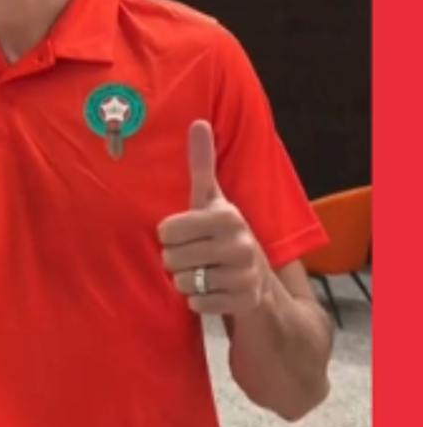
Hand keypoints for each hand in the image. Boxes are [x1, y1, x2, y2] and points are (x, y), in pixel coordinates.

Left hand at [157, 121, 268, 319]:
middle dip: (177, 261)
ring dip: (186, 282)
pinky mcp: (243, 302)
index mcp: (226, 216)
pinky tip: (213, 292)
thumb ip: (202, 163)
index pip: (167, 230)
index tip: (187, 234)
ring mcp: (243, 275)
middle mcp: (239, 243)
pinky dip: (198, 302)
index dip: (170, 236)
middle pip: (171, 258)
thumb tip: (198, 121)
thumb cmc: (224, 235)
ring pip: (182, 282)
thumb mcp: (213, 201)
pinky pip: (196, 304)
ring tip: (204, 273)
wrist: (259, 282)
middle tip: (195, 256)